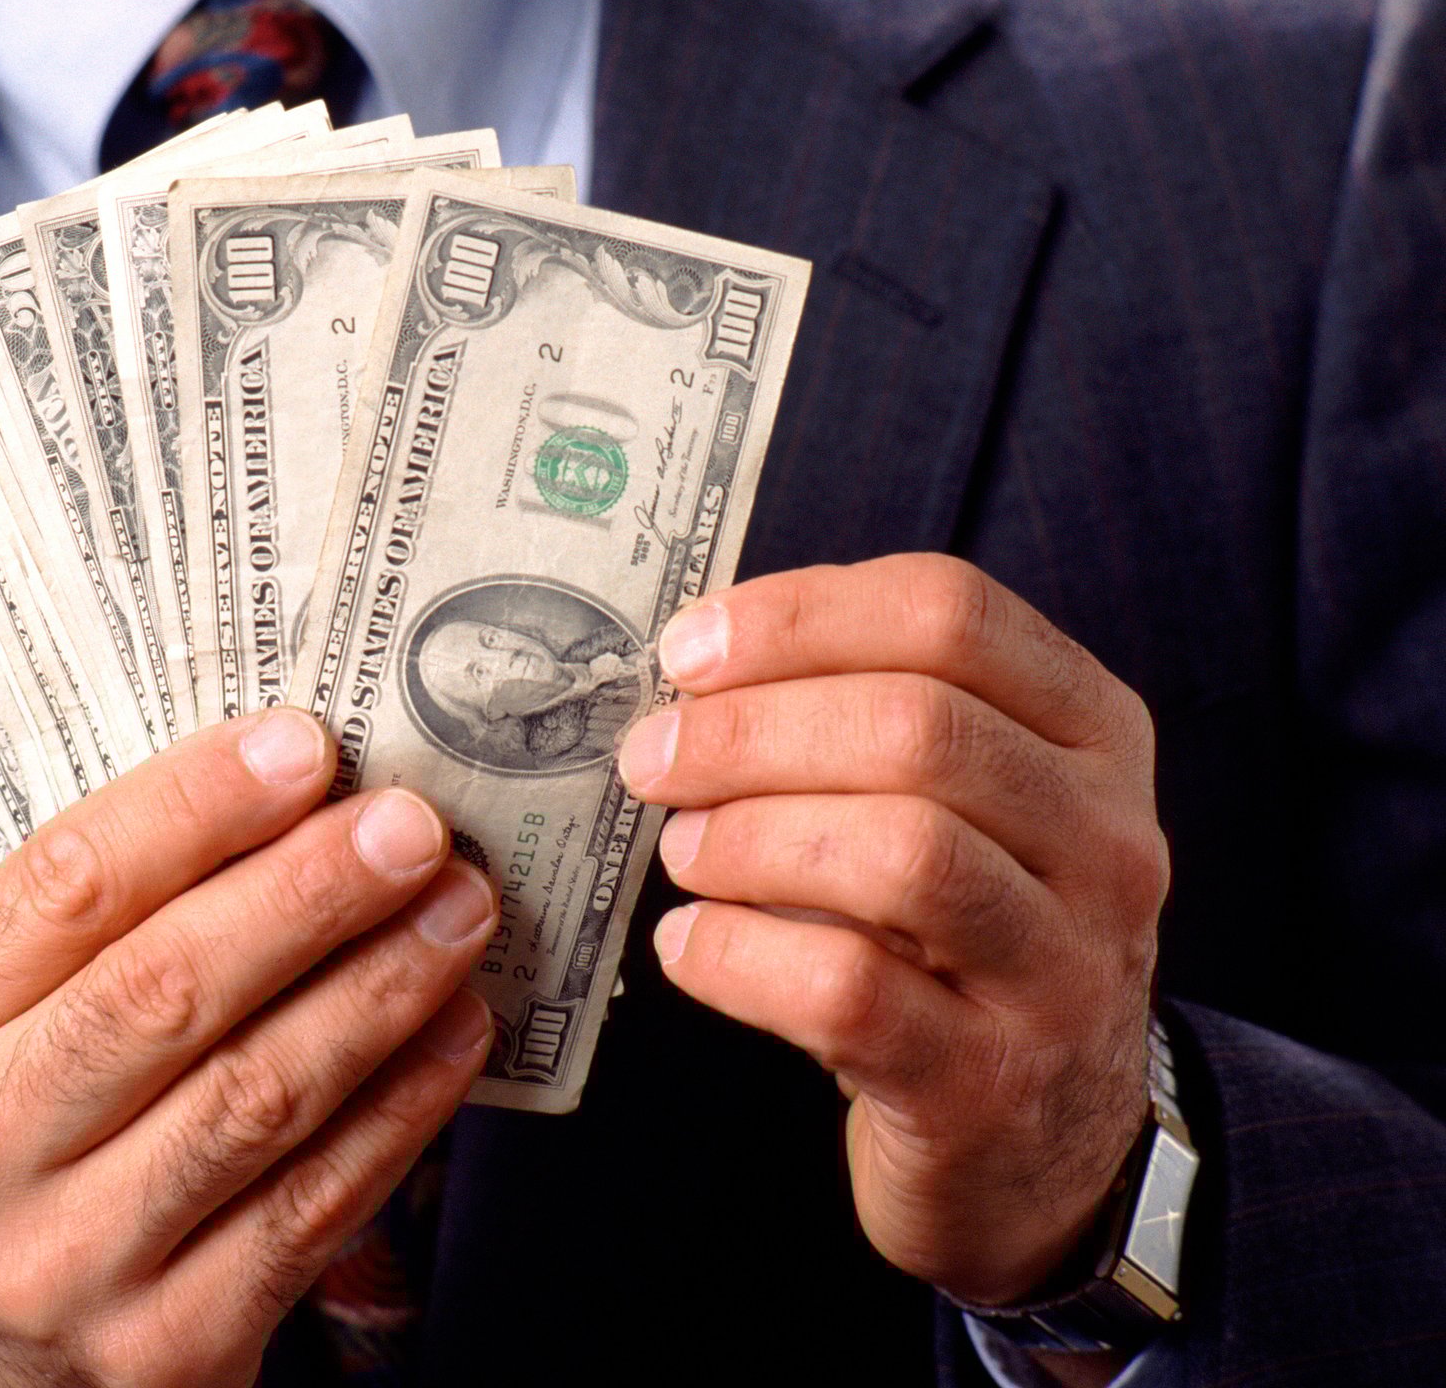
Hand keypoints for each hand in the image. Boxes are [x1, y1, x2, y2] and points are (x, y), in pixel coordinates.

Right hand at [0, 709, 497, 1387]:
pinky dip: (398, 1109)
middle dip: (309, 892)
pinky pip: (309, 1207)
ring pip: (253, 1097)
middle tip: (412, 826)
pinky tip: (452, 1031)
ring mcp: (63, 1266)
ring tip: (457, 911)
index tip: (303, 744)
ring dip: (377, 989)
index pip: (62, 890)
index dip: (194, 807)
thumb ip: (88, 929)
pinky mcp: (165, 1347)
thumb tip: (283, 794)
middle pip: (163, 990)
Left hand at [620, 554, 1167, 1308]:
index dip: (798, 616)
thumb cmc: (958, 938)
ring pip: (901, 853)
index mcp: (1093, 735)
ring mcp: (1062, 970)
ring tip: (683, 852)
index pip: (953, 612)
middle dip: (749, 731)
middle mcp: (1107, 842)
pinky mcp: (988, 1083)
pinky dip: (738, 956)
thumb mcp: (961, 807)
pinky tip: (687, 945)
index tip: (686, 652)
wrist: (1045, 1146)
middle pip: (917, 726)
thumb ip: (861, 716)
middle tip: (651, 759)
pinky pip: (846, 992)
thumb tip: (695, 662)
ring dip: (751, 837)